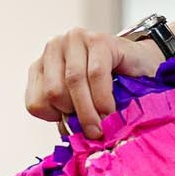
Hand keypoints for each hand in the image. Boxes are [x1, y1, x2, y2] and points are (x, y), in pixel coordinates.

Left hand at [25, 29, 161, 136]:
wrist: (139, 69)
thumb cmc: (106, 92)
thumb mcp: (77, 107)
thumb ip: (67, 119)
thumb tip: (69, 136)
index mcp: (41, 67)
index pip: (35, 102)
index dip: (55, 119)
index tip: (73, 124)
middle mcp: (54, 48)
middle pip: (54, 92)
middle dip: (75, 114)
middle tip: (92, 127)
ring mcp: (75, 39)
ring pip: (74, 82)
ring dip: (90, 111)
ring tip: (101, 126)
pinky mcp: (98, 39)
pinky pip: (96, 74)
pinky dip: (103, 99)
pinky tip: (110, 110)